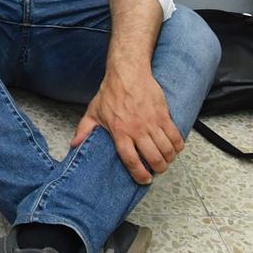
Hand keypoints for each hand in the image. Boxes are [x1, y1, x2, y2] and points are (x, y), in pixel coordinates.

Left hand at [73, 67, 183, 184]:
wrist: (128, 73)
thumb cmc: (111, 92)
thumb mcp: (94, 111)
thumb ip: (84, 129)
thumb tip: (75, 144)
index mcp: (119, 132)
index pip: (131, 160)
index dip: (140, 174)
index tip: (144, 180)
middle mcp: (137, 130)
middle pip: (154, 158)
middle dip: (158, 168)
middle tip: (157, 169)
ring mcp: (152, 123)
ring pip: (167, 150)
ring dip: (169, 158)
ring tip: (166, 159)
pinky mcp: (163, 116)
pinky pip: (176, 136)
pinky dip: (178, 146)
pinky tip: (174, 147)